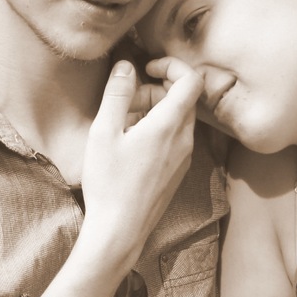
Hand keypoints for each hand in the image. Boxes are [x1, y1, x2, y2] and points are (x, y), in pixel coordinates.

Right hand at [78, 58, 202, 268]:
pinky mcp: (178, 171)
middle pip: (182, 98)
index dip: (172, 65)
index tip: (147, 68)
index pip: (192, 80)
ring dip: (154, 110)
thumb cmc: (109, 183)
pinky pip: (175, 138)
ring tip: (123, 124)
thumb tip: (127, 66)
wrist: (120, 232)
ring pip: (178, 119)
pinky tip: (130, 144)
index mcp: (169, 125)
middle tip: (126, 101)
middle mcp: (185, 140)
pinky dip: (157, 130)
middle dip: (155, 89)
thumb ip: (117, 94)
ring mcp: (184, 157)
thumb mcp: (104, 132)